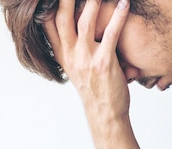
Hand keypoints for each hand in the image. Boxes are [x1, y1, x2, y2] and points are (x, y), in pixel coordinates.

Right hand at [43, 0, 130, 120]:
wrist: (105, 114)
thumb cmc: (94, 89)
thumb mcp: (75, 67)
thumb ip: (71, 46)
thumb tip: (71, 25)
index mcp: (62, 54)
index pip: (47, 24)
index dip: (48, 6)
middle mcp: (70, 55)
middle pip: (62, 17)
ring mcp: (86, 59)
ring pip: (85, 21)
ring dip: (94, 0)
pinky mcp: (104, 63)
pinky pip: (111, 33)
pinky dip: (119, 16)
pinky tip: (125, 3)